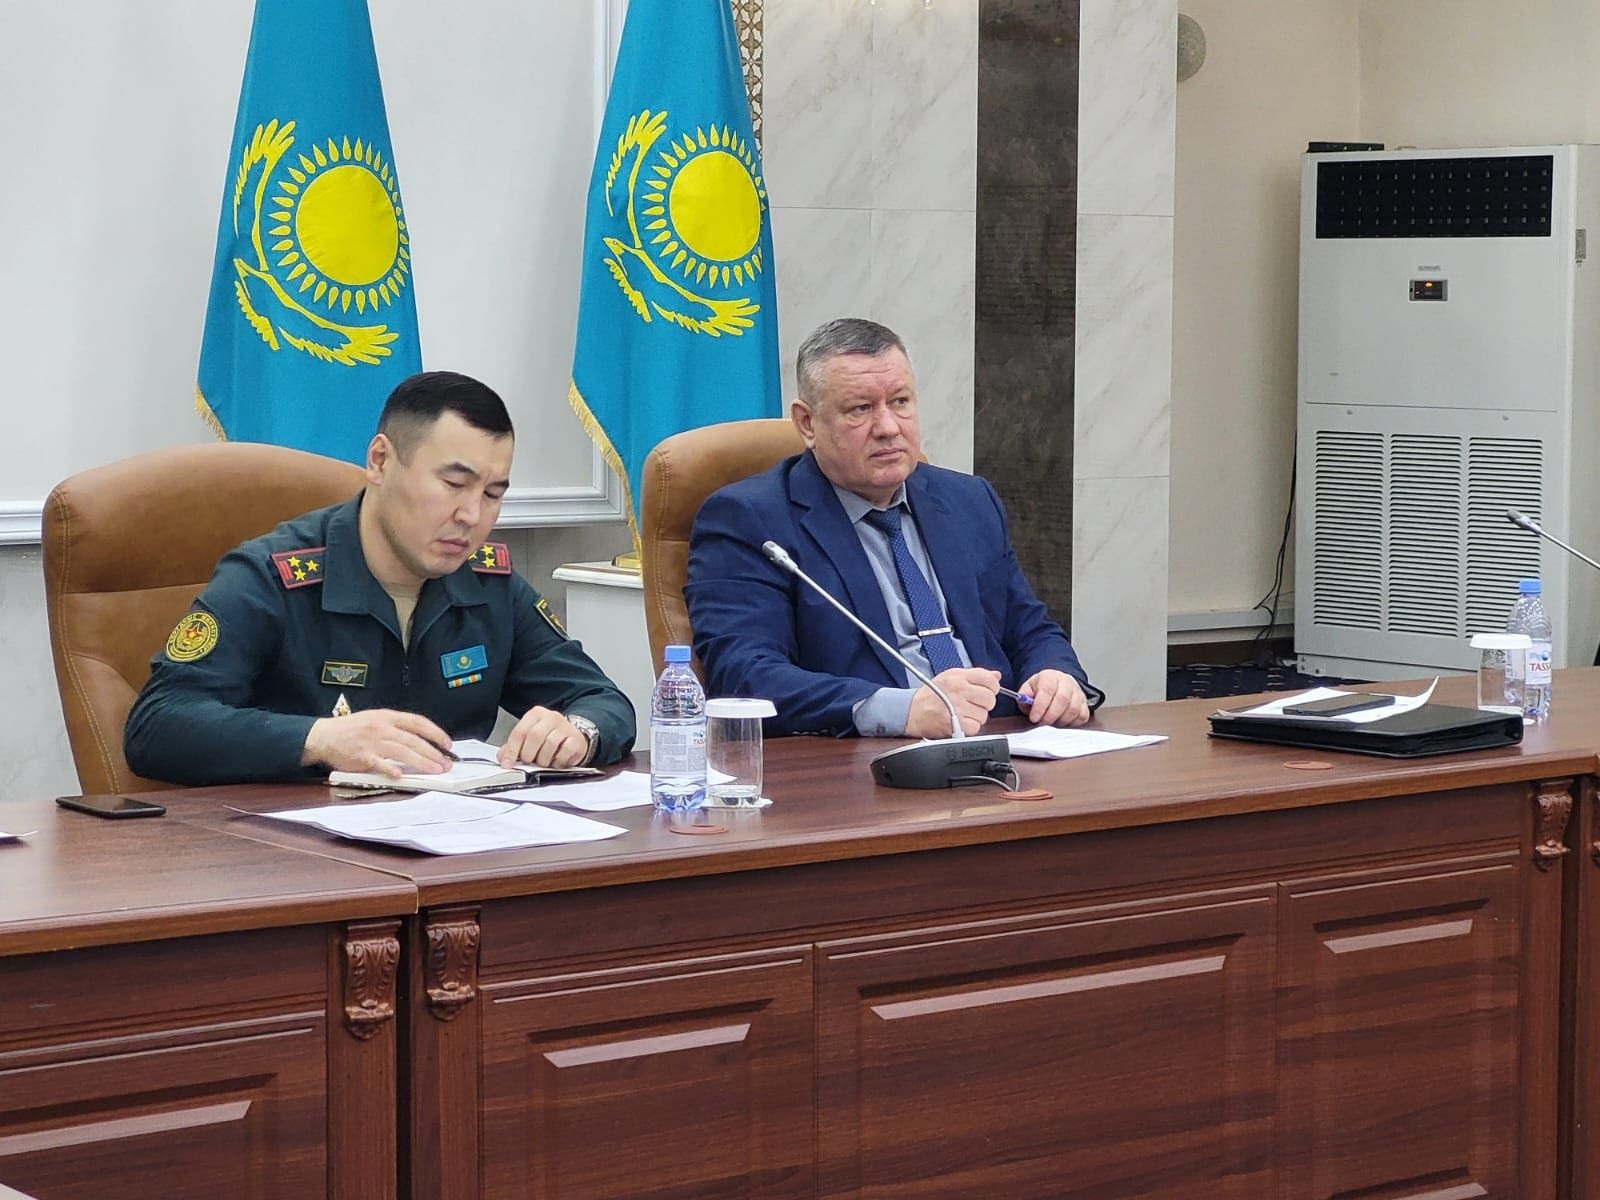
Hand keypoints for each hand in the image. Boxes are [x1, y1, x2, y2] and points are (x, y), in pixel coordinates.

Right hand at [302, 709, 453, 776]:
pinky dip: (390, 769)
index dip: (435, 733)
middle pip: (414, 740)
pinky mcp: (361, 756)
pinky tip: (400, 775)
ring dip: (421, 762)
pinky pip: (378, 763)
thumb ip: (396, 728)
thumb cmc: (351, 729)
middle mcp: (382, 728)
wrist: (323, 736)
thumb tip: (420, 741)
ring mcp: (372, 742)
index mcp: (387, 717)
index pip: (418, 722)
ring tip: (435, 770)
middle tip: (446, 763)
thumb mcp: (375, 720)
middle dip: (433, 752)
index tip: (447, 744)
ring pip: (403, 752)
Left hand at [499, 707, 589, 767]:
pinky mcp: (576, 738)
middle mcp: (551, 717)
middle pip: (535, 735)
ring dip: (544, 759)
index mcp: (535, 714)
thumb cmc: (548, 739)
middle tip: (529, 762)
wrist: (572, 738)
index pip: (520, 731)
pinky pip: (565, 751)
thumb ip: (514, 747)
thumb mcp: (529, 739)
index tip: (508, 763)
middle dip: (529, 754)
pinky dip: (558, 761)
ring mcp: (565, 727)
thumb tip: (503, 757)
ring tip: (544, 762)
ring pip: (550, 744)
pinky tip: (556, 761)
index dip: (512, 750)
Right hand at [907, 668, 1000, 737]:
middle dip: (985, 703)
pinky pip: (976, 727)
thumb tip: (996, 676)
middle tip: (975, 704)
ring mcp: (957, 708)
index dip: (993, 687)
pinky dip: (971, 727)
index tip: (988, 691)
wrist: (911, 711)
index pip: (989, 679)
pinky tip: (962, 722)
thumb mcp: (951, 676)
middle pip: (989, 698)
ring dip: (977, 717)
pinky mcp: (955, 724)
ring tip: (965, 713)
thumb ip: (975, 675)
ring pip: (984, 715)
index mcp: (958, 676)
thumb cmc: (931, 694)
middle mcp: (958, 690)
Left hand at [1018, 670, 1090, 727]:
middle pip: (1062, 700)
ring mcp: (1077, 692)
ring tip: (1051, 722)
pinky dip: (1072, 723)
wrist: (1054, 685)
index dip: (1040, 706)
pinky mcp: (1084, 703)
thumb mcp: (1027, 690)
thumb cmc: (1040, 690)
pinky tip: (1062, 721)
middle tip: (1042, 722)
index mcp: (1049, 676)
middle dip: (1050, 716)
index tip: (1034, 718)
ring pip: (1073, 709)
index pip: (1047, 689)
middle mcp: (1066, 682)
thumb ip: (1024, 696)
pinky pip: (1082, 716)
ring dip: (1061, 721)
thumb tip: (1025, 701)